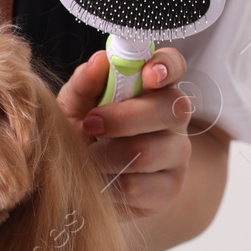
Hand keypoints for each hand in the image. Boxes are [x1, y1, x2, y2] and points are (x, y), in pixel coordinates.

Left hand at [58, 46, 193, 219]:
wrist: (79, 183)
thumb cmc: (82, 136)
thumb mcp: (74, 108)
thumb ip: (84, 85)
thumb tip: (99, 62)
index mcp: (153, 87)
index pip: (174, 66)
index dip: (167, 66)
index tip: (148, 74)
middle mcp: (173, 118)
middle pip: (170, 109)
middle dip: (124, 117)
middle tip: (90, 124)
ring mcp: (177, 154)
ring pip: (149, 152)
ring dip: (108, 156)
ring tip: (89, 158)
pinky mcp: (169, 189)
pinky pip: (139, 187)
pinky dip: (109, 186)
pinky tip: (100, 182)